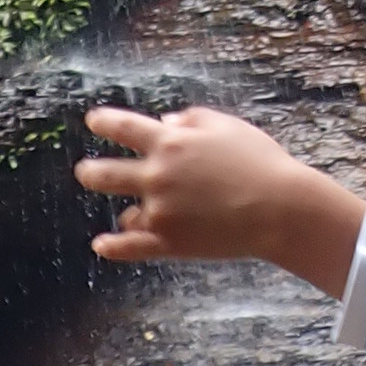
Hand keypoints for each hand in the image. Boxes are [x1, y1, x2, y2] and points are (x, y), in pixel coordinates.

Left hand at [75, 103, 365, 292]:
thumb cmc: (261, 162)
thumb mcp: (228, 126)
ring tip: (131, 214)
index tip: (93, 121)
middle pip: (105, 174)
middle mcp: (157, 176)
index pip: (124, 127)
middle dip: (90, 172)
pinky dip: (113, 246)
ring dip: (127, 212)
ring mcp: (161, 212)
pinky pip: (130, 247)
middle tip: (84, 171)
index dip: (104, 122)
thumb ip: (193, 119)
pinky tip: (102, 245)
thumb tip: (166, 121)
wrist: (280, 209)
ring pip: (126, 213)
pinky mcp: (169, 243)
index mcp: (171, 142)